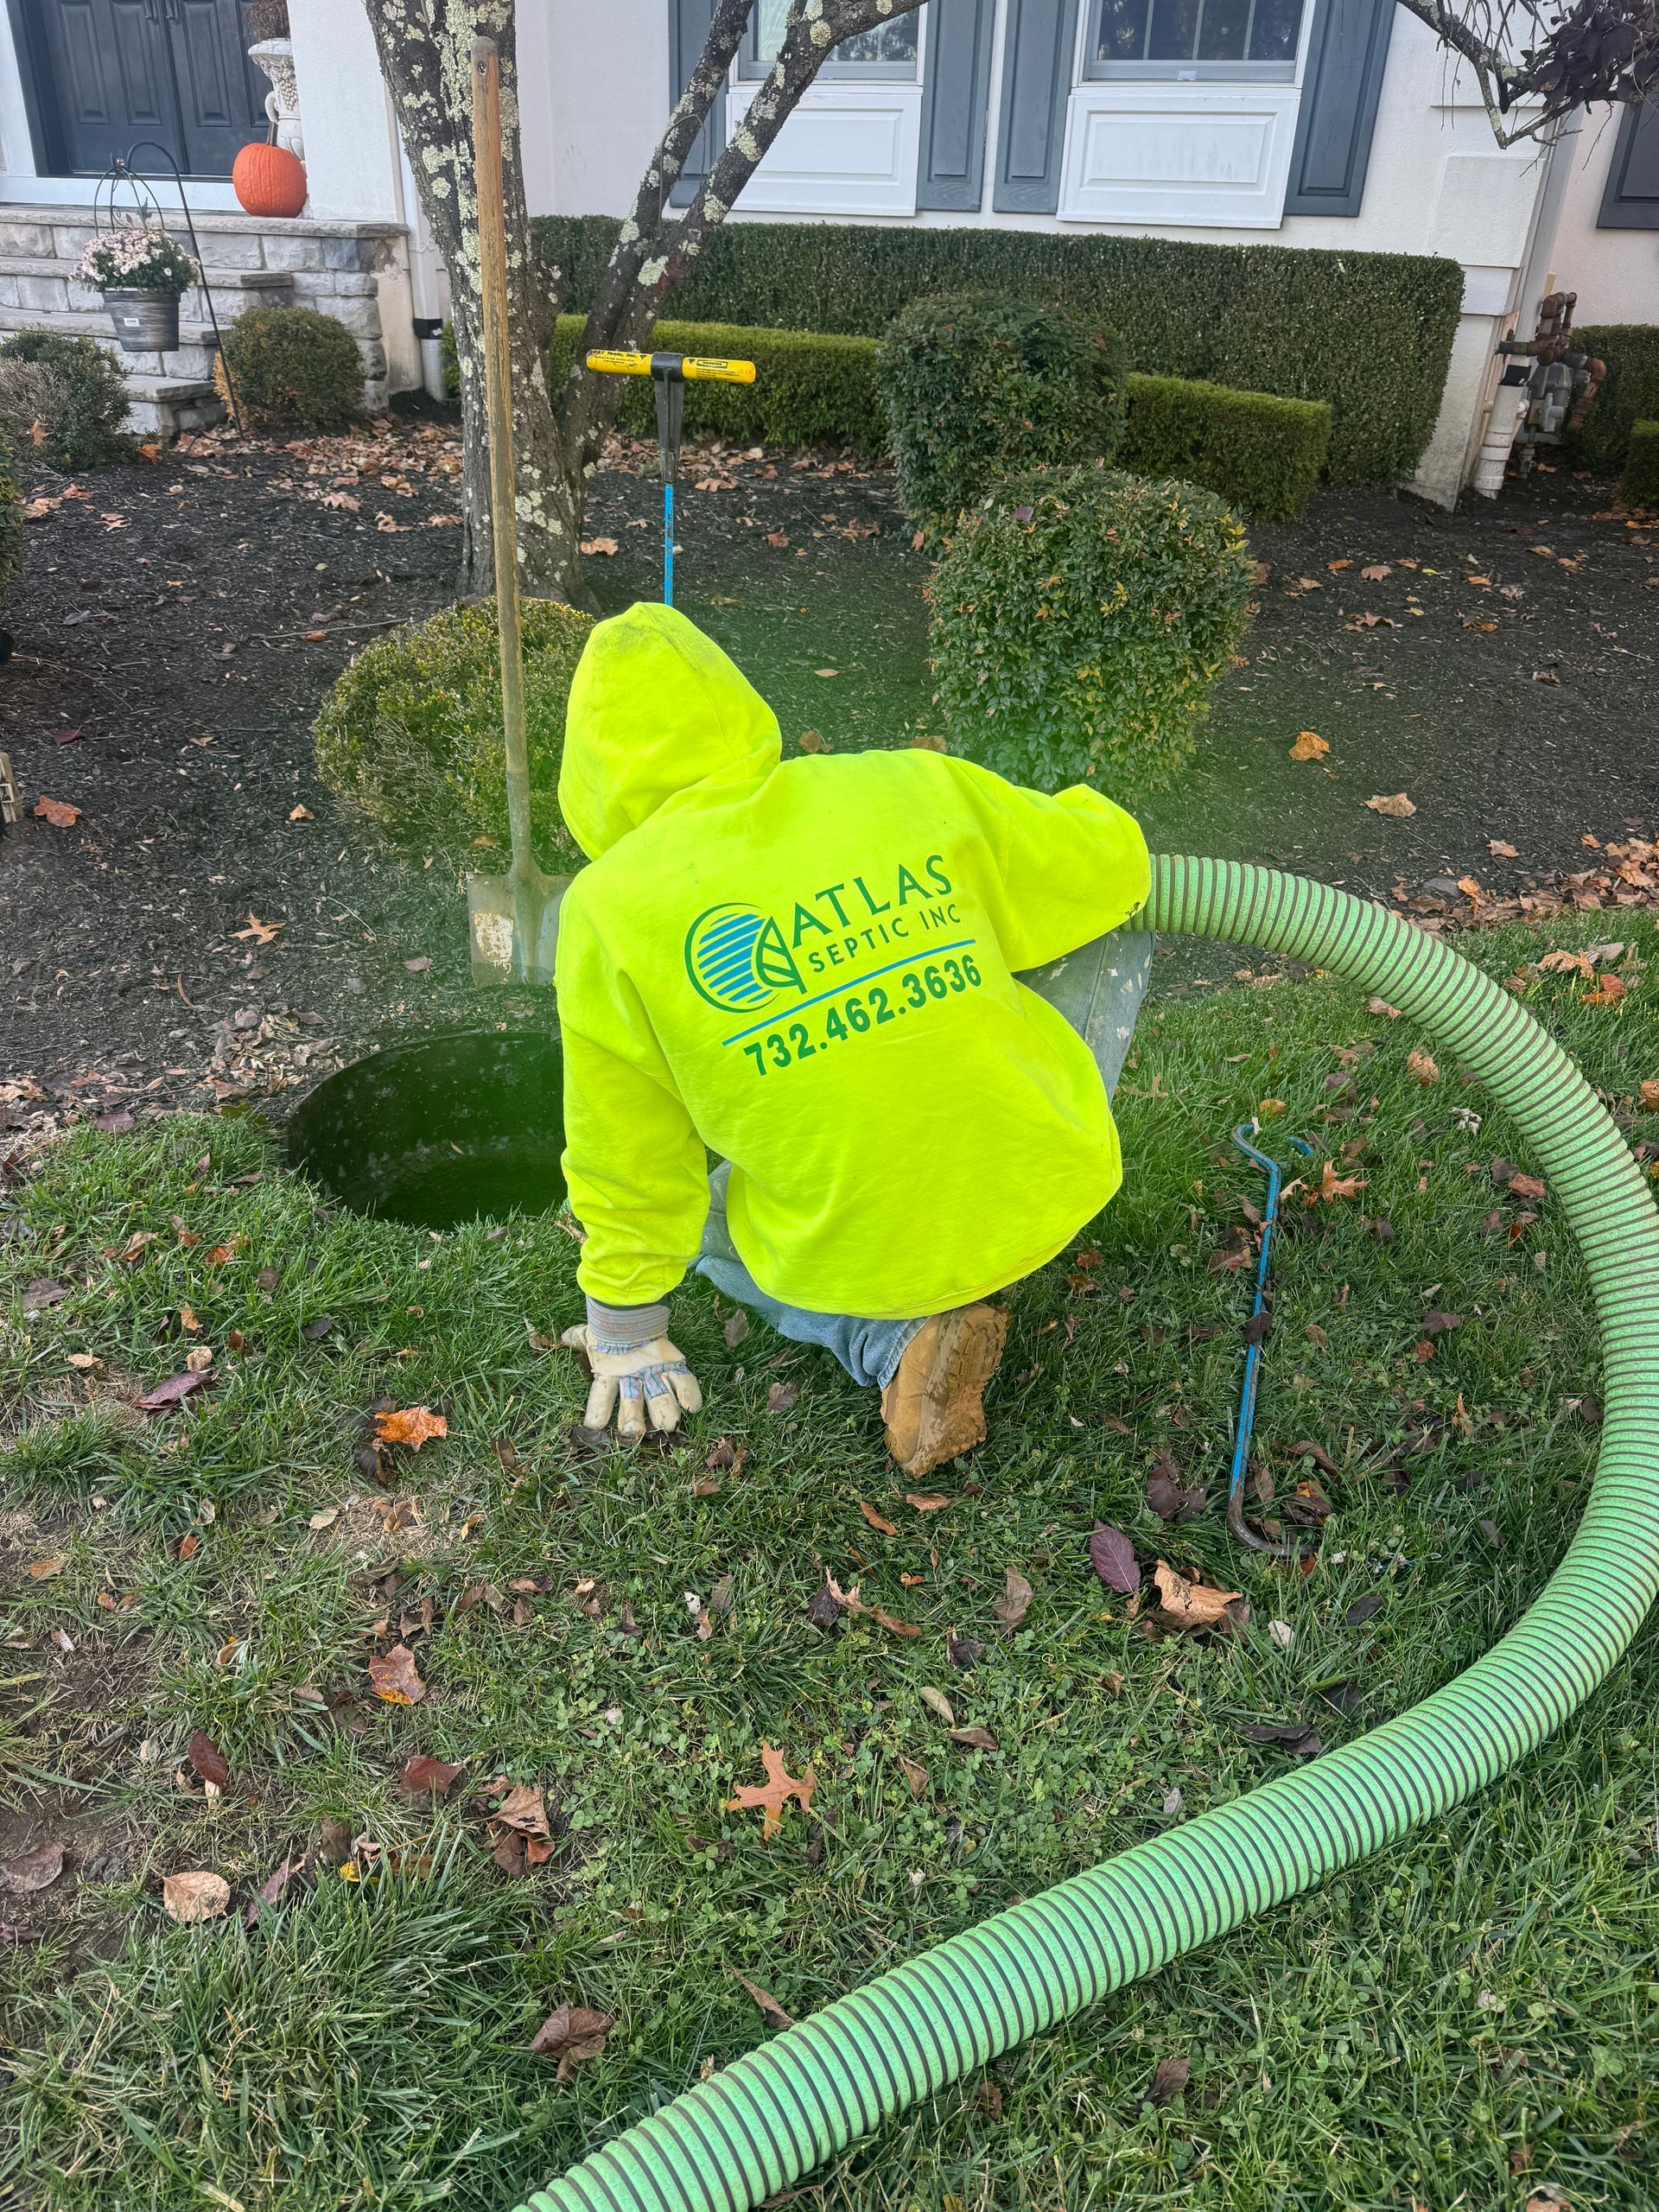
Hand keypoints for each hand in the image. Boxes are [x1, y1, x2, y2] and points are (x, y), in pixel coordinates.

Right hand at [561, 1323, 702, 1439]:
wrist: (634, 1314)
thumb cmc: (611, 1329)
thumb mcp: (593, 1333)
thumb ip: (578, 1337)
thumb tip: (566, 1337)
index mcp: (611, 1377)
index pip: (602, 1396)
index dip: (599, 1410)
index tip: (595, 1424)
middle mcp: (633, 1383)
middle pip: (632, 1405)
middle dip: (633, 1420)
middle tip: (634, 1432)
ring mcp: (654, 1378)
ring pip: (659, 1399)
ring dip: (663, 1411)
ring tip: (668, 1423)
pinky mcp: (673, 1368)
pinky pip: (684, 1381)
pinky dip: (689, 1393)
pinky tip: (692, 1406)